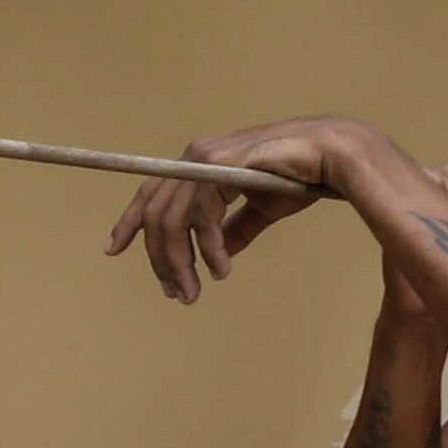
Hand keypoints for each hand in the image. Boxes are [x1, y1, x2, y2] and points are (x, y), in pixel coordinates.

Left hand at [103, 117, 364, 302]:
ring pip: (170, 220)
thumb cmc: (301, 174)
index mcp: (200, 162)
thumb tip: (214, 256)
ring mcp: (208, 159)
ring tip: (194, 292)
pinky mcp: (225, 167)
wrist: (334, 153)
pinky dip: (207, 249)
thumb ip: (234, 229)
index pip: (151, 192)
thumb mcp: (260, 209)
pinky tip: (221, 268)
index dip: (129, 221)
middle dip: (160, 261)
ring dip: (180, 263)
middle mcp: (196, 156)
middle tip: (178, 294)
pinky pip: (201, 218)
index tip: (112, 250)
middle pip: (155, 215)